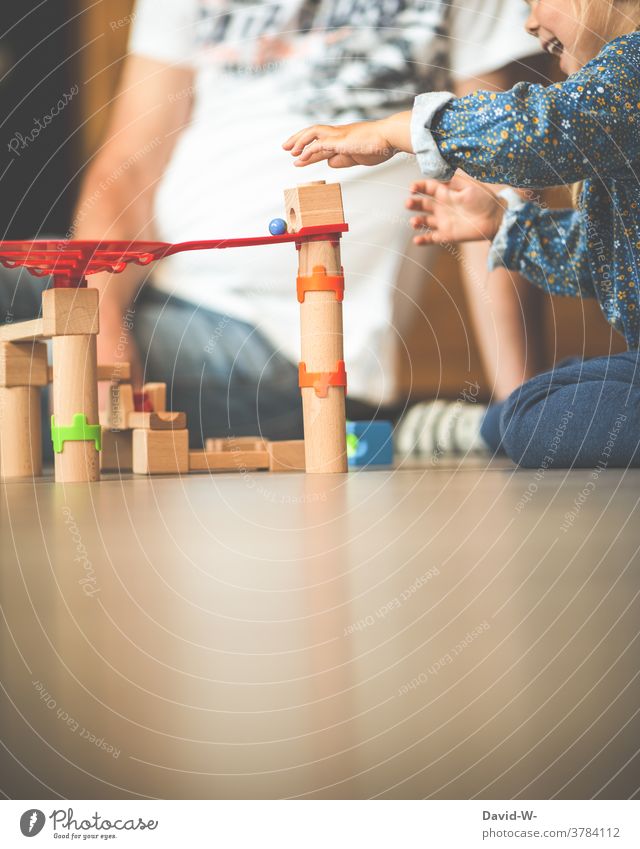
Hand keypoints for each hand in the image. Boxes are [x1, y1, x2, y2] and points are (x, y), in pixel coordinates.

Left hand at [283, 113, 411, 167]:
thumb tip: (329, 163)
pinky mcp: (340, 141)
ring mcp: (339, 135)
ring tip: (289, 151)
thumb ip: (343, 159)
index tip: (296, 155)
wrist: (390, 137)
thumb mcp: (358, 157)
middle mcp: (338, 133)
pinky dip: (308, 150)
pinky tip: (300, 158)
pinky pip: (320, 144)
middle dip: (297, 139)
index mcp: (343, 137)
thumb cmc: (380, 146)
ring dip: (299, 141)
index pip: (320, 142)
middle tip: (285, 147)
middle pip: (312, 133)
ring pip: (313, 133)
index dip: (307, 149)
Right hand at [406, 174, 505, 244]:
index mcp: (446, 193)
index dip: (418, 187)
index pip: (427, 188)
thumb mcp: (469, 186)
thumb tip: (437, 175)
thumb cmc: (485, 200)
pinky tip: (417, 239)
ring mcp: (443, 221)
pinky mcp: (447, 235)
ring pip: (424, 222)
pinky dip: (423, 240)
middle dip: (413, 203)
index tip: (413, 188)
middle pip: (422, 204)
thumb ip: (452, 182)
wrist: (495, 218)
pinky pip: (431, 238)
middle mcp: (442, 207)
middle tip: (409, 203)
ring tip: (415, 222)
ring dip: (417, 221)